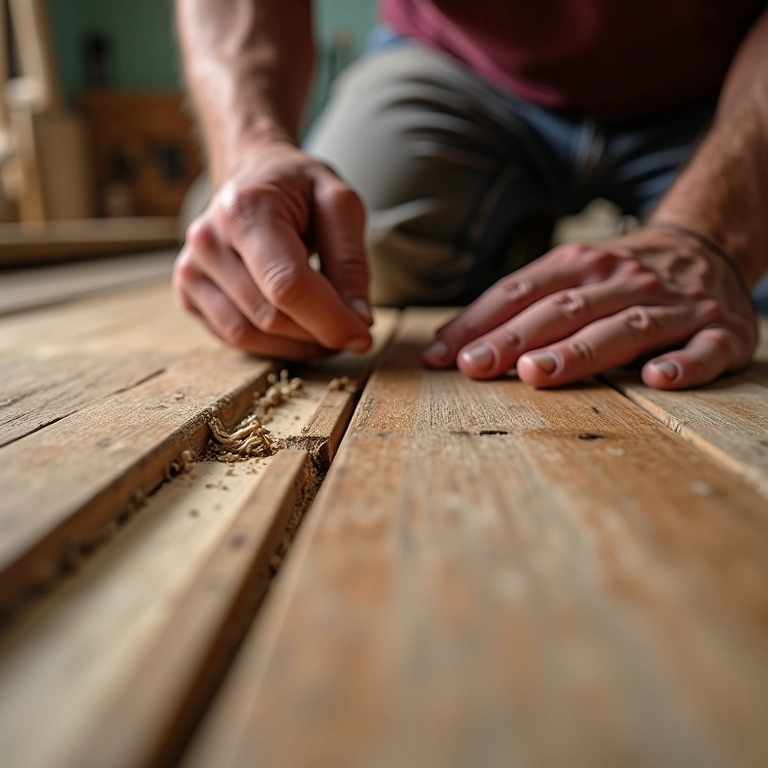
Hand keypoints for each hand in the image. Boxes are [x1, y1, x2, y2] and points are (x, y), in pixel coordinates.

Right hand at [173, 142, 372, 359]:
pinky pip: (234, 339)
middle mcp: (208, 241)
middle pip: (270, 317)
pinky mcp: (188, 294)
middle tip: (352, 328)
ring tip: (326, 327)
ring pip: (250, 336)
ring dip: (297, 344)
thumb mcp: (339, 205)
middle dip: (319, 333)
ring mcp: (191, 270)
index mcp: (244, 209)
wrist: (253, 175)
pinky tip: (296, 325)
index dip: (328, 319)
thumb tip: (358, 321)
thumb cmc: (299, 189)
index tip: (363, 336)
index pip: (286, 285)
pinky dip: (273, 344)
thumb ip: (351, 263)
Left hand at [422, 228, 757, 388]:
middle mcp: (623, 280)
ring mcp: (673, 306)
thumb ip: (516, 306)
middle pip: (563, 310)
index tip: (441, 355)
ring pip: (623, 328)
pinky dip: (685, 363)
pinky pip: (706, 348)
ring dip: (580, 351)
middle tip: (477, 366)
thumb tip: (450, 345)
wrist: (710, 243)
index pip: (520, 292)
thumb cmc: (620, 275)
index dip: (479, 323)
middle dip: (516, 339)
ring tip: (540, 373)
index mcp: (581, 265)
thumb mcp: (569, 275)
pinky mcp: (719, 331)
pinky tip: (659, 377)